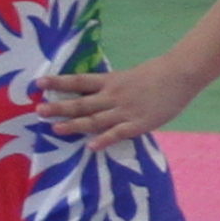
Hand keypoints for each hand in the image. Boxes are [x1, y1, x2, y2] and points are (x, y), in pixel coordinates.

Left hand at [38, 55, 196, 149]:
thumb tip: (97, 91)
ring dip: (74, 125)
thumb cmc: (158, 73)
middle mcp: (113, 96)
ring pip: (94, 119)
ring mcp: (125, 111)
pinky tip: (90, 147)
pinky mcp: (138, 124)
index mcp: (111, 80)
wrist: (181, 75)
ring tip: (55, 129)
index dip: (58, 82)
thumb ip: (114, 86)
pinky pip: (118, 133)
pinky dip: (104, 140)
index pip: (79, 81)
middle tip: (39, 111)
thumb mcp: (130, 75)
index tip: (39, 82)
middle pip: (81, 102)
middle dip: (59, 107)